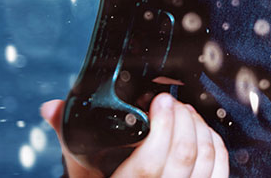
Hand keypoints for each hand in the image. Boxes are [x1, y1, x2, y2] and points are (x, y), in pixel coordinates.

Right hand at [41, 93, 228, 177]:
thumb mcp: (82, 170)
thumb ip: (70, 139)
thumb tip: (51, 107)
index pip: (150, 165)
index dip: (162, 127)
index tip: (160, 100)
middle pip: (184, 156)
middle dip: (182, 119)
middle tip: (171, 101)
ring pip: (205, 158)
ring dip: (198, 127)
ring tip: (183, 112)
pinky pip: (219, 167)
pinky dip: (213, 142)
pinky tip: (200, 129)